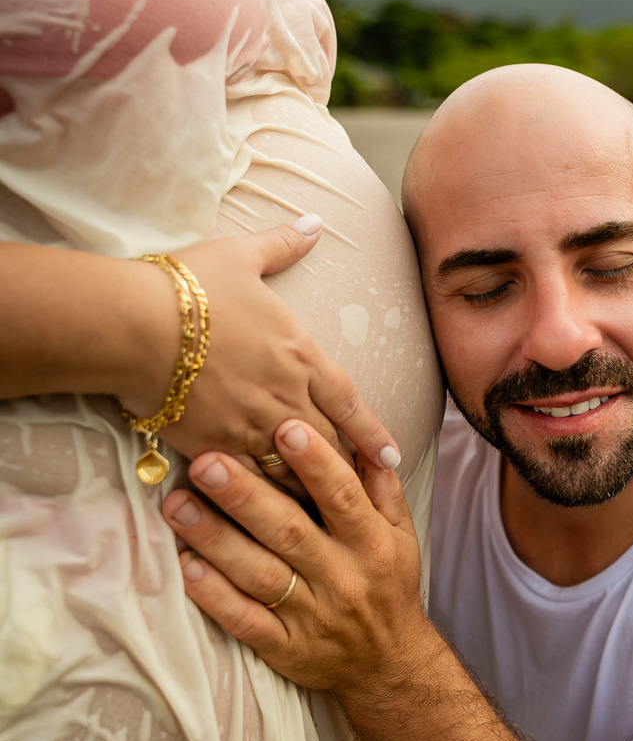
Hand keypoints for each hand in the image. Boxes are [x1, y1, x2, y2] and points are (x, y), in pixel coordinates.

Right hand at [119, 216, 402, 492]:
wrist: (133, 324)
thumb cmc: (188, 287)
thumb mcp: (241, 256)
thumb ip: (282, 245)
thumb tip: (313, 222)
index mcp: (301, 354)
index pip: (349, 402)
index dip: (372, 433)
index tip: (391, 458)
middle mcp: (286, 397)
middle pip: (328, 444)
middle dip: (345, 469)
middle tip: (362, 494)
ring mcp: (252, 427)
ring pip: (294, 471)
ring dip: (310, 491)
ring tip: (323, 515)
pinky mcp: (214, 448)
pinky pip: (249, 484)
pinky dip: (262, 500)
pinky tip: (268, 518)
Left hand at [165, 421, 532, 740]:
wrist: (388, 663)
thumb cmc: (388, 585)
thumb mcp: (400, 534)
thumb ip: (381, 487)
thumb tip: (364, 438)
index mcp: (371, 544)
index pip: (343, 497)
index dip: (316, 463)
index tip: (285, 428)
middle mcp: (342, 577)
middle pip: (289, 531)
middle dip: (245, 494)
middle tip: (206, 461)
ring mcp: (311, 615)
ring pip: (259, 574)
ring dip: (215, 539)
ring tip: (178, 505)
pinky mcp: (285, 648)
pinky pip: (245, 622)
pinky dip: (215, 597)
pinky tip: (187, 567)